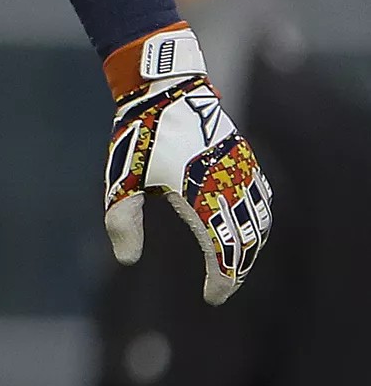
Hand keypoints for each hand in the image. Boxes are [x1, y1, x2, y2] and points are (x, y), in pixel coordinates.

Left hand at [102, 27, 272, 305]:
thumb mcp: (123, 177)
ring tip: (233, 265)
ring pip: (259, 222)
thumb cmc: (142, 133)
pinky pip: (263, 199)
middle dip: (236, 270)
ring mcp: (243, 171)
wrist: (167, 87)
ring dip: (250, 248)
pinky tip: (247, 229)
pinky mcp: (246, 159)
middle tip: (221, 288)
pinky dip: (259, 222)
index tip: (212, 297)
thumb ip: (122, 219)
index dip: (222, 280)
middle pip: (246, 242)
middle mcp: (230, 186)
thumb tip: (126, 260)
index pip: (223, 251)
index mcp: (202, 195)